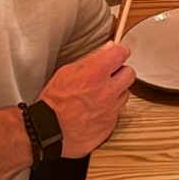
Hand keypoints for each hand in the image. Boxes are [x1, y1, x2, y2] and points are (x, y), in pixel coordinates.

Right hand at [39, 41, 135, 157]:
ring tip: (99, 96)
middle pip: (129, 73)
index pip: (122, 52)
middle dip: (120, 72)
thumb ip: (91, 59)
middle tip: (108, 76)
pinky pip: (117, 112)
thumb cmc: (53, 103)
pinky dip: (109, 110)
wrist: (48, 131)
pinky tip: (96, 110)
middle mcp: (108, 90)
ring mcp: (111, 108)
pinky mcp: (111, 124)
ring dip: (116, 92)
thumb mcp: (66, 72)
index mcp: (96, 73)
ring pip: (125, 93)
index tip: (116, 54)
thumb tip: (107, 48)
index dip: (118, 51)